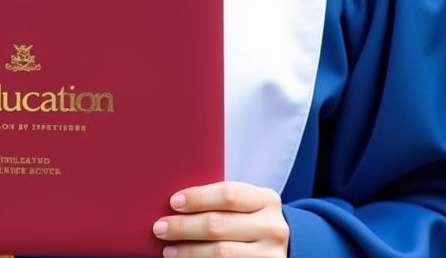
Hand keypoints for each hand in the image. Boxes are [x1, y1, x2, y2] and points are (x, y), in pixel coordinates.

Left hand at [152, 181, 288, 257]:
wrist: (284, 249)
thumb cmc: (254, 220)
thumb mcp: (249, 205)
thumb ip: (223, 201)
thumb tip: (177, 202)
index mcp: (267, 199)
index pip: (228, 194)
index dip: (198, 198)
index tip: (174, 202)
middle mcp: (272, 227)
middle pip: (218, 226)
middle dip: (184, 227)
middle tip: (160, 228)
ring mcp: (270, 255)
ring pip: (220, 254)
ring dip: (188, 252)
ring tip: (168, 250)